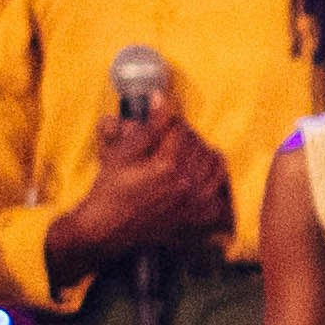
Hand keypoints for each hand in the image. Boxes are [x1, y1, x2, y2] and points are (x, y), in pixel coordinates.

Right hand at [54, 103, 233, 263]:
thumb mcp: (123, 152)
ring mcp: (193, 204)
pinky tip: (198, 182)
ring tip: (187, 155)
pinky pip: (218, 200)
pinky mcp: (194, 219)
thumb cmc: (110, 189)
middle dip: (188, 137)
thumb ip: (148, 126)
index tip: (164, 124)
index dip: (172, 122)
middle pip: (201, 146)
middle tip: (172, 139)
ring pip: (215, 168)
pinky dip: (213, 188)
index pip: (183, 130)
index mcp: (167, 166)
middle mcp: (186, 185)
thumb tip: (162, 97)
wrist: (106, 227)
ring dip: (204, 156)